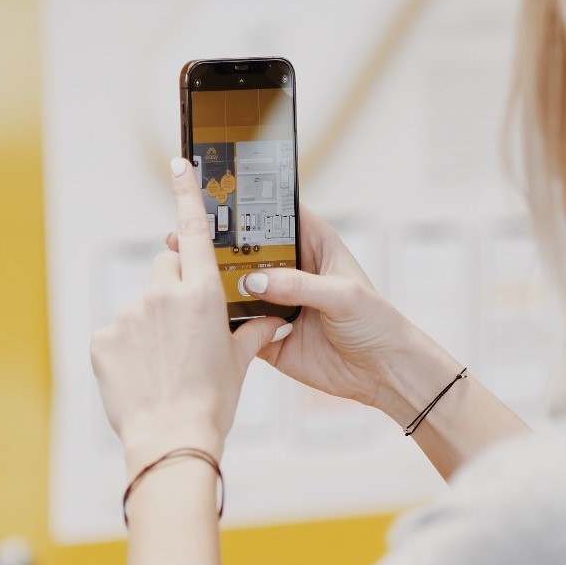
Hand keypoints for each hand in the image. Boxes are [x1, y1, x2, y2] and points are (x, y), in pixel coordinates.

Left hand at [92, 158, 285, 465]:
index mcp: (202, 293)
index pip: (194, 230)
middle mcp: (163, 294)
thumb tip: (270, 320)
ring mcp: (129, 315)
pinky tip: (142, 374)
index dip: (186, 192)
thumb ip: (251, 331)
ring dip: (152, 324)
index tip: (179, 162)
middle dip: (176, 286)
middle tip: (186, 328)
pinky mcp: (103, 338)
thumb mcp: (238, 363)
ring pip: (142, 304)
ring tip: (165, 364)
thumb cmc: (211, 403)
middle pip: (166, 267)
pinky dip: (127, 349)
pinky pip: (117, 333)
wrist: (171, 439)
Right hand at [166, 206, 458, 424]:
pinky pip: (238, 326)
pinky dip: (221, 321)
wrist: (383, 373)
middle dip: (220, 242)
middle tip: (187, 230)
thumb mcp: (343, 296)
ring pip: (238, 287)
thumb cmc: (376, 323)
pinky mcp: (268, 335)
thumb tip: (253, 281)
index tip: (220, 190)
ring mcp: (278, 303)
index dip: (254, 203)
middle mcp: (292, 271)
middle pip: (250, 250)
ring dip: (213, 280)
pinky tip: (198, 311)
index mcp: (315, 247)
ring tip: (183, 266)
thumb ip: (299, 285)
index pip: (280, 215)